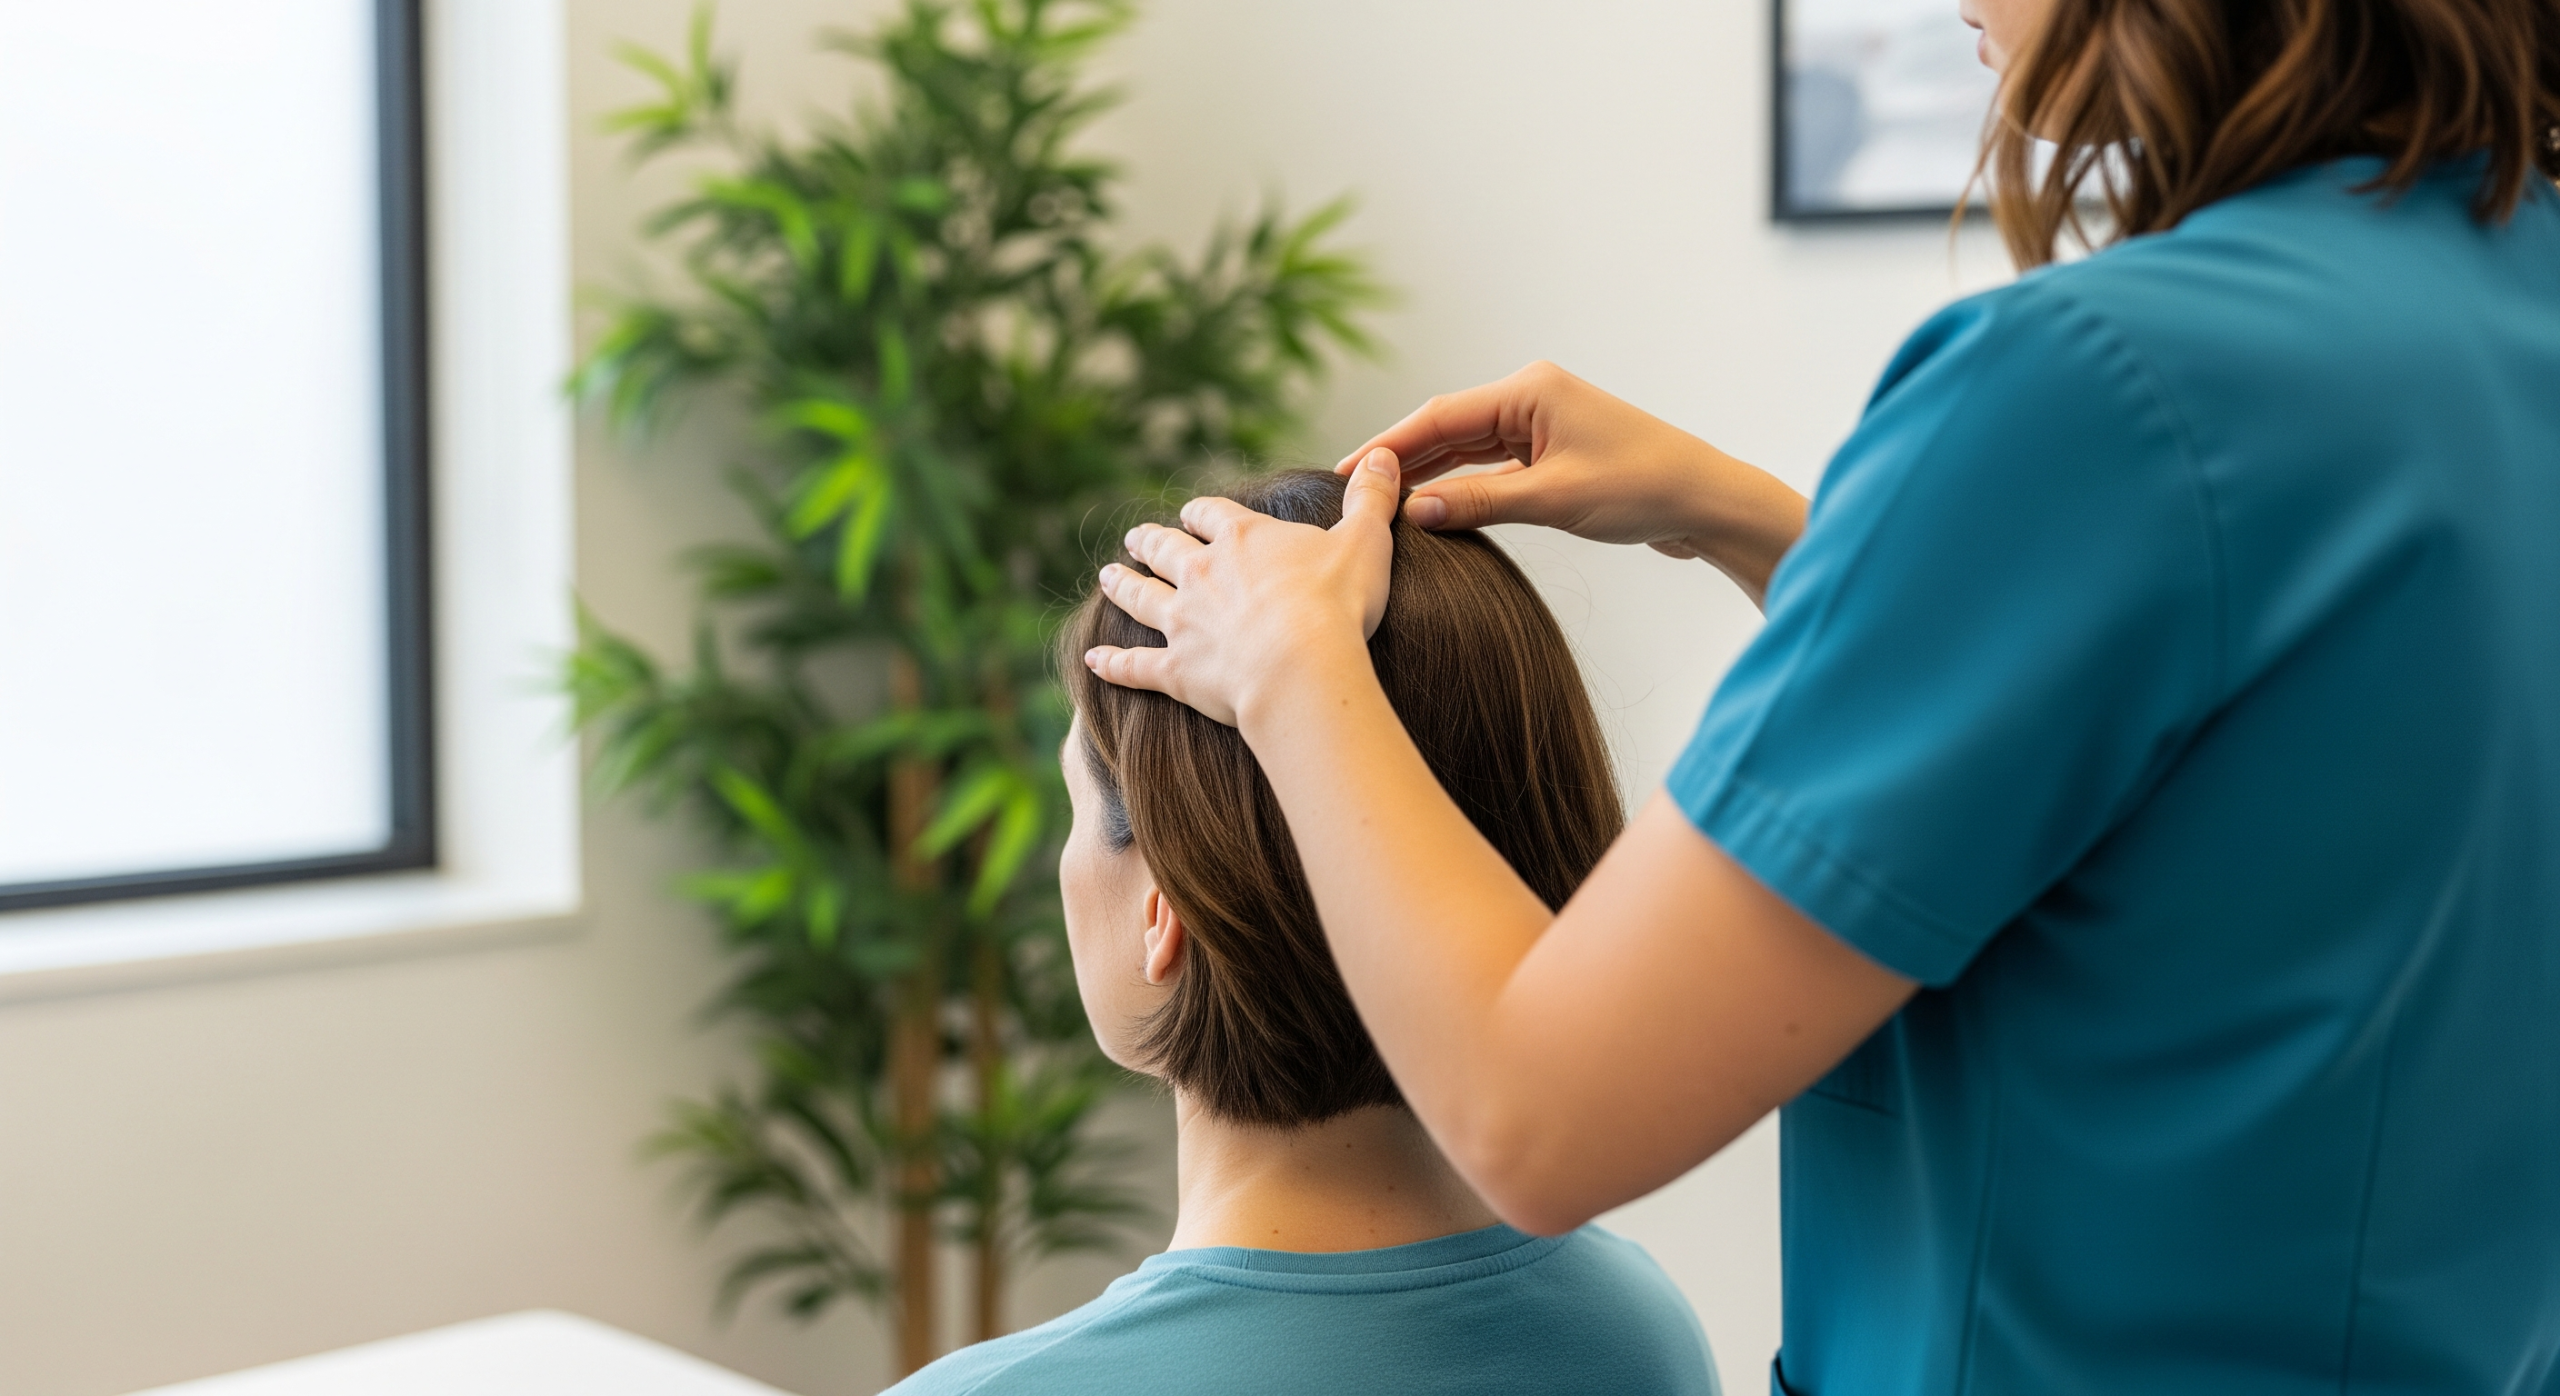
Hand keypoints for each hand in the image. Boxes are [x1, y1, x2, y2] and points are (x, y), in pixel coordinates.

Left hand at [1084, 449, 1402, 728]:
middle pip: (1167, 550)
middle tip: (1135, 539)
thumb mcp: (1366, 540)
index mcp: (1244, 539)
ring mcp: (1184, 622)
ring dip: (1122, 587)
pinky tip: (1092, 661)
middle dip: (1151, 543)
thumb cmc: (1338, 603)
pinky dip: (1113, 665)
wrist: (1302, 666)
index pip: (1213, 515)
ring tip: (1106, 578)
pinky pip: (1135, 666)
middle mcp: (1203, 574)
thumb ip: (1372, 499)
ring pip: (1140, 598)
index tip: (1193, 514)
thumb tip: (1385, 456)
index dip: (1202, 514)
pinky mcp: (1176, 670)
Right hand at [1337, 361, 1807, 605]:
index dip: (1386, 447)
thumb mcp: (1554, 500)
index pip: (1438, 417)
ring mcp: (1542, 426)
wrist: (1706, 502)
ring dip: (1428, 476)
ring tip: (1378, 505)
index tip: (1346, 473)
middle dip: (1399, 461)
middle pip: (1446, 430)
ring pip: (1466, 450)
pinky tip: (1432, 509)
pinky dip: (1462, 487)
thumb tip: (1413, 512)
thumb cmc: (1643, 488)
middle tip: (1349, 495)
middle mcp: (1531, 398)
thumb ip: (1480, 503)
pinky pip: (1491, 467)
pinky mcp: (1553, 454)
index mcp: (1529, 390)